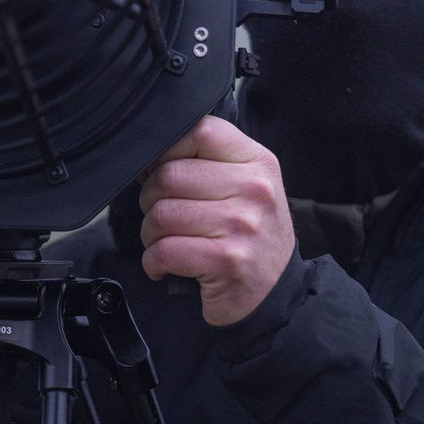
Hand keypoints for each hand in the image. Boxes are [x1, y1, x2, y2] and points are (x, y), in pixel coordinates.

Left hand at [137, 116, 294, 326]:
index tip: (164, 172)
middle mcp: (254, 189)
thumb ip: (207, 164)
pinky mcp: (226, 260)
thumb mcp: (246, 187)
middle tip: (162, 217)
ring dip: (150, 234)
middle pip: (169, 175)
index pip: (200, 131)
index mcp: (257, 162)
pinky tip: (165, 265)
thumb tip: (148, 160)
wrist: (275, 292)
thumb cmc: (251, 236)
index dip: (169, 150)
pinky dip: (153, 262)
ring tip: (165, 242)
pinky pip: (164, 251)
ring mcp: (242, 225)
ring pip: (161, 215)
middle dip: (150, 200)